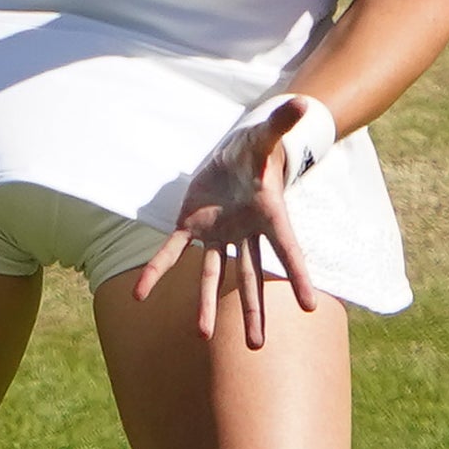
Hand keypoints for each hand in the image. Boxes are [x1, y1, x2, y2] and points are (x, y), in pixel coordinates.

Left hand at [129, 101, 325, 349]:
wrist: (237, 153)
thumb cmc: (257, 147)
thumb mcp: (266, 134)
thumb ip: (282, 122)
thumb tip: (304, 102)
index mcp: (270, 215)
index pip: (287, 250)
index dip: (298, 277)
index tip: (309, 307)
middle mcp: (245, 233)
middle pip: (254, 278)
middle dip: (255, 312)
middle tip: (257, 347)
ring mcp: (219, 234)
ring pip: (216, 275)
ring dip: (207, 306)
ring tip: (202, 337)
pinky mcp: (192, 226)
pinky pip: (172, 252)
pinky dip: (156, 270)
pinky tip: (139, 293)